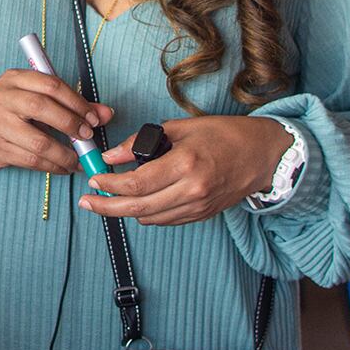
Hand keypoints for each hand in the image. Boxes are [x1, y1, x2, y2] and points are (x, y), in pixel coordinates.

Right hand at [0, 69, 113, 173]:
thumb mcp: (34, 100)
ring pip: (38, 141)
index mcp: (14, 79)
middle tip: (87, 137)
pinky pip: (30, 160)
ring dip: (64, 153)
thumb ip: (71, 105)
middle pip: (42, 108)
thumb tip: (106, 113)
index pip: (50, 84)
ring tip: (77, 159)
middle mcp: (1, 97)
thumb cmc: (8, 112)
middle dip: (70, 124)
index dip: (77, 102)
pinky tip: (62, 167)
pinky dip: (52, 166)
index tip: (94, 118)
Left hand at [81, 115, 289, 224]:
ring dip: (124, 210)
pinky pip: (165, 220)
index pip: (136, 184)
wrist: (262, 155)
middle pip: (137, 208)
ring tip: (107, 200)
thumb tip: (112, 156)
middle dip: (106, 207)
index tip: (94, 179)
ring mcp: (198, 207)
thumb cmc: (224, 135)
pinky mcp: (201, 215)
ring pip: (149, 218)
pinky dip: (146, 213)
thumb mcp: (180, 128)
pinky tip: (136, 202)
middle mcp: (191, 190)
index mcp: (185, 164)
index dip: (110, 184)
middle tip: (87, 201)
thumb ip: (142, 143)